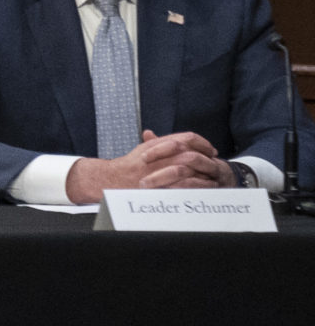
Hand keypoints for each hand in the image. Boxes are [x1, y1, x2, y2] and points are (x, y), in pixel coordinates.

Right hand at [67, 129, 233, 202]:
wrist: (110, 179)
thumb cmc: (129, 166)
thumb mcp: (145, 149)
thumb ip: (162, 141)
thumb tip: (184, 141)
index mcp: (157, 144)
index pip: (186, 138)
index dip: (202, 143)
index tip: (210, 150)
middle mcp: (156, 156)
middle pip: (189, 152)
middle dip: (205, 158)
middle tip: (213, 163)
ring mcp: (155, 171)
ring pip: (187, 168)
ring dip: (203, 172)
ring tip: (211, 176)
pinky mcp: (156, 186)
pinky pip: (181, 185)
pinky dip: (196, 185)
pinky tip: (203, 187)